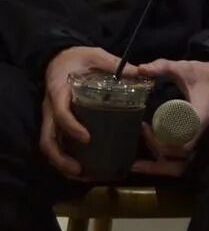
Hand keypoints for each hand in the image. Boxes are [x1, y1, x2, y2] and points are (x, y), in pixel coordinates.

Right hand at [40, 45, 135, 178]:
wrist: (59, 56)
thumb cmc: (78, 57)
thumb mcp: (95, 55)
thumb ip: (113, 64)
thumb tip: (139, 72)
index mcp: (59, 91)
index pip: (60, 113)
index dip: (72, 127)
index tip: (87, 138)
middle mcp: (50, 108)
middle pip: (47, 139)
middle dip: (61, 158)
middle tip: (80, 169)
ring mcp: (51, 117)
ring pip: (49, 145)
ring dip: (61, 163)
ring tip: (81, 174)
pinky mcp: (56, 122)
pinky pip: (55, 143)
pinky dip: (64, 157)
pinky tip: (82, 167)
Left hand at [130, 59, 208, 177]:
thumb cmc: (204, 74)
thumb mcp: (184, 68)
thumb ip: (163, 66)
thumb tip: (140, 69)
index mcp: (202, 114)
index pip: (186, 133)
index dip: (166, 137)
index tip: (148, 126)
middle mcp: (202, 130)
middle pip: (182, 154)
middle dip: (159, 152)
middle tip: (141, 142)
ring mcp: (201, 136)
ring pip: (183, 163)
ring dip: (161, 165)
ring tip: (138, 164)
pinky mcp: (197, 139)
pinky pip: (182, 160)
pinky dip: (166, 164)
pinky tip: (149, 161)